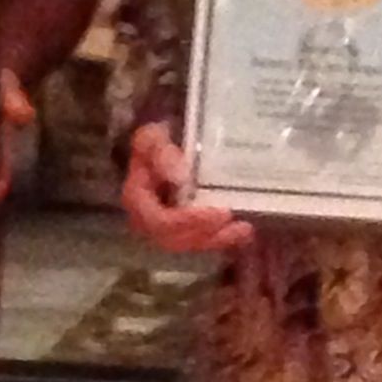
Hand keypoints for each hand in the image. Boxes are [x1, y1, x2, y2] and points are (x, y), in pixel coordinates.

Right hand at [122, 121, 252, 253]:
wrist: (160, 137)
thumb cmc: (154, 138)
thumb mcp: (153, 138)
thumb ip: (162, 156)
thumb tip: (180, 178)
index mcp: (137, 200)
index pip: (161, 222)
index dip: (190, 222)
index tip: (221, 213)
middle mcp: (146, 220)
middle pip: (175, 239)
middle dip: (205, 234)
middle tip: (234, 220)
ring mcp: (163, 226)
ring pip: (188, 244)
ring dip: (216, 239)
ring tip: (245, 229)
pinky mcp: (179, 226)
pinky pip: (198, 239)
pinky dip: (220, 237)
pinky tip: (243, 230)